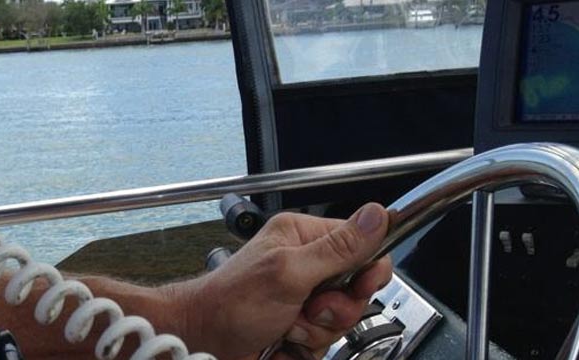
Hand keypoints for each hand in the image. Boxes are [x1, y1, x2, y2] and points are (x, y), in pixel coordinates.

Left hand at [185, 203, 393, 358]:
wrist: (201, 340)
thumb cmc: (229, 302)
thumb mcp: (289, 271)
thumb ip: (338, 248)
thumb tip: (377, 215)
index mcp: (302, 238)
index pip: (362, 246)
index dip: (368, 271)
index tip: (357, 286)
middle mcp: (304, 265)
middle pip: (355, 290)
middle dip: (334, 310)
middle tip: (307, 310)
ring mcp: (301, 299)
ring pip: (341, 321)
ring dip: (315, 332)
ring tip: (286, 326)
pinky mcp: (297, 327)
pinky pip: (323, 343)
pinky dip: (304, 348)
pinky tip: (281, 340)